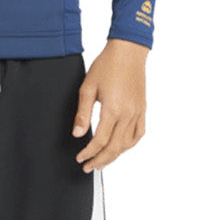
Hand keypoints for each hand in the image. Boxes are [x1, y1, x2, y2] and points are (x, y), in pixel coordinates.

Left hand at [71, 39, 148, 171]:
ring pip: (127, 144)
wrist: (128, 52)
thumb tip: (78, 134)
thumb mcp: (87, 87)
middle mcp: (128, 114)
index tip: (80, 158)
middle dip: (100, 160)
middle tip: (88, 167)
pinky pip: (138, 134)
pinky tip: (121, 148)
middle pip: (114, 147)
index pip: (100, 140)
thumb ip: (83, 113)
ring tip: (102, 161)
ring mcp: (137, 112)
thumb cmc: (107, 66)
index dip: (89, 152)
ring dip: (114, 156)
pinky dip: (129, 145)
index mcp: (113, 109)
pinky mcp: (142, 109)